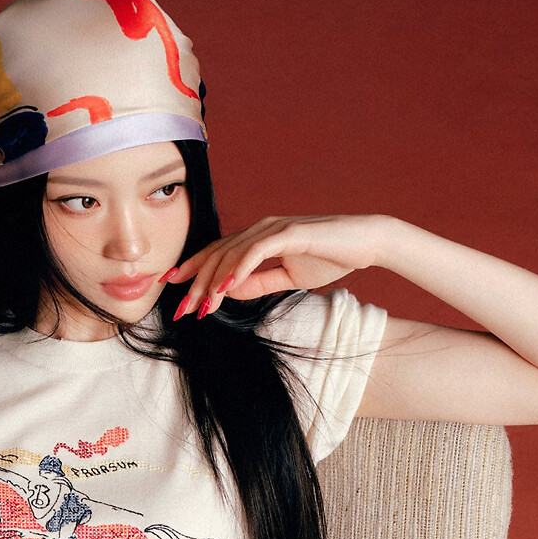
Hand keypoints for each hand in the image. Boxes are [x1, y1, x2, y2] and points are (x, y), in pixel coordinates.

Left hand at [164, 214, 394, 317]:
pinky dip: (239, 269)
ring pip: (233, 254)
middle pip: (218, 255)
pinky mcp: (289, 232)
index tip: (173, 290)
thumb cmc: (329, 258)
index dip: (193, 270)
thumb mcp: (287, 278)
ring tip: (201, 306)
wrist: (364, 244)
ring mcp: (274, 228)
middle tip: (181, 310)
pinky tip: (226, 288)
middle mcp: (261, 229)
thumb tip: (231, 293)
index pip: (218, 254)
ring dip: (214, 282)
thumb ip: (259, 284)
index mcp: (258, 239)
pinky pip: (257, 251)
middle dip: (196, 283)